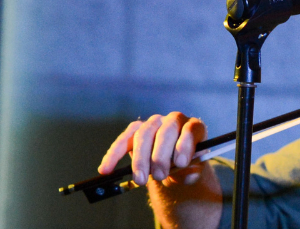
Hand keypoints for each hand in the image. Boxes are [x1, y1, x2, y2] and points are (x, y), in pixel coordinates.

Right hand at [98, 112, 220, 228]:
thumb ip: (192, 173)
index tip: (181, 163)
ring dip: (140, 159)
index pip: (190, 130)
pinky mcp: (136, 130)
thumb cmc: (187, 165)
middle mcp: (173, 120)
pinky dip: (114, 155)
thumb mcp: (192, 171)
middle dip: (160, 156)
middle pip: (165, 132)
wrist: (175, 164)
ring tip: (140, 180)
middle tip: (159, 176)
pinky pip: (123, 140)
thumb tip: (188, 175)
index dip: (185, 145)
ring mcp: (154, 123)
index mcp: (193, 127)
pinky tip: (106, 169)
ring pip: (143, 134)